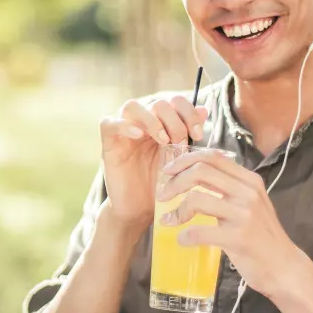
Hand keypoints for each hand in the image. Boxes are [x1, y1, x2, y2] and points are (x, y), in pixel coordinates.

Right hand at [99, 96, 208, 233]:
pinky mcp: (109, 144)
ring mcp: (123, 132)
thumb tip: (204, 109)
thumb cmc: (161, 185)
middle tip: (180, 143)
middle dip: (174, 121)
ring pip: (132, 106)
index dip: (188, 112)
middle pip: (157, 103)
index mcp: (161, 123)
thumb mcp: (180, 159)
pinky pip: (108, 123)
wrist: (140, 210)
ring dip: (152, 120)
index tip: (198, 134)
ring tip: (163, 140)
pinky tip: (138, 136)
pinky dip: (124, 125)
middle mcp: (141, 123)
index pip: (174, 101)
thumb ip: (189, 135)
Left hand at [155, 149, 302, 297]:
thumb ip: (228, 188)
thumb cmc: (261, 236)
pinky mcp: (240, 238)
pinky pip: (200, 232)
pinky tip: (183, 241)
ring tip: (169, 221)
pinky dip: (185, 236)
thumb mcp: (249, 204)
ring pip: (197, 199)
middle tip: (162, 195)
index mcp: (250, 180)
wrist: (284, 267)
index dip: (185, 160)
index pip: (212, 157)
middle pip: (200, 172)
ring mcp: (245, 214)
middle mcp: (248, 192)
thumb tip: (192, 175)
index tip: (168, 171)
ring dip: (176, 210)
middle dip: (174, 182)